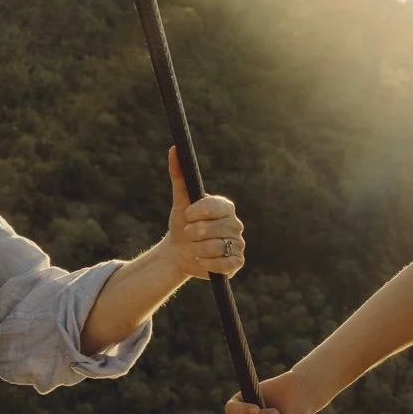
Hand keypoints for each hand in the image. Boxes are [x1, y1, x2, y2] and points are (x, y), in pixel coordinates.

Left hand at [166, 146, 244, 279]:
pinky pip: (223, 264)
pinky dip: (207, 263)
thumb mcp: (180, 201)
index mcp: (225, 206)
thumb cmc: (182, 224)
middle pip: (212, 229)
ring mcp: (238, 243)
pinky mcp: (236, 262)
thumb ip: (179, 175)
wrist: (181, 252)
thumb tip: (174, 149)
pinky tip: (201, 259)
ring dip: (198, 249)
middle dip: (193, 233)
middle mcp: (235, 223)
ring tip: (194, 248)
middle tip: (189, 234)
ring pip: (216, 247)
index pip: (213, 207)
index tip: (187, 216)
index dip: (196, 213)